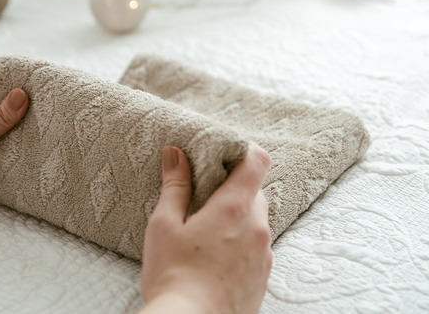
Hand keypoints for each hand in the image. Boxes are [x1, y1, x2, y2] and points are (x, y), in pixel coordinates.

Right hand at [139, 143, 272, 313]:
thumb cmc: (172, 276)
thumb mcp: (164, 225)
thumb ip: (175, 186)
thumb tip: (177, 153)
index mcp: (234, 209)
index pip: (258, 162)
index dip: (245, 151)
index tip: (224, 153)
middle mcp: (257, 229)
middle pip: (256, 192)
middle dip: (234, 188)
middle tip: (204, 196)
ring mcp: (264, 255)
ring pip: (257, 221)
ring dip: (238, 218)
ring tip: (206, 232)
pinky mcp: (263, 278)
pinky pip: (257, 248)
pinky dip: (241, 243)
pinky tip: (215, 257)